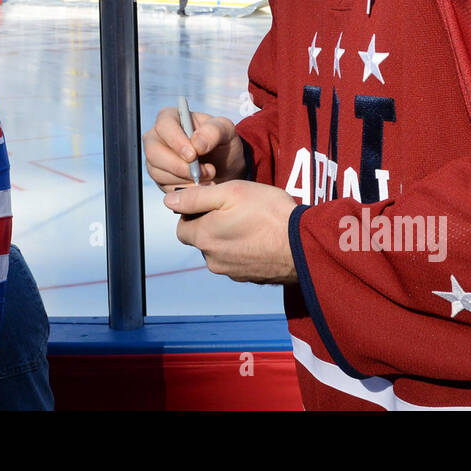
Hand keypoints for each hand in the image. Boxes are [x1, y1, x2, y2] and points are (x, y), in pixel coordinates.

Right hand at [143, 107, 247, 193]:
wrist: (225, 166)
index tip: (193, 155)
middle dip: (179, 166)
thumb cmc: (222, 142)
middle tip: (203, 172)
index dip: (176, 141)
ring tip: (208, 178)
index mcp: (170, 117)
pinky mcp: (159, 178)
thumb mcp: (226, 131)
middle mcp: (157, 137)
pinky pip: (164, 188)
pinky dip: (184, 190)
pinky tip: (200, 186)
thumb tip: (196, 143)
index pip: (164, 125)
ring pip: (158, 172)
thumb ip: (213, 131)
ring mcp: (156, 159)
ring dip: (185, 179)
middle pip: (154, 152)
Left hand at [164, 181, 298, 283]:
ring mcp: (231, 272)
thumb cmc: (268, 214)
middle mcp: (213, 260)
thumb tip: (167, 202)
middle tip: (236, 210)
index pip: (182, 226)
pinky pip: (238, 261)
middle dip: (211, 225)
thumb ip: (195, 197)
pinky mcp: (249, 278)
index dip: (194, 211)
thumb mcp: (230, 193)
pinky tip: (260, 238)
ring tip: (252, 223)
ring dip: (228, 238)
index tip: (215, 202)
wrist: (303, 245)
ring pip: (220, 250)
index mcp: (203, 238)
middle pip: (201, 239)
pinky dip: (244, 250)